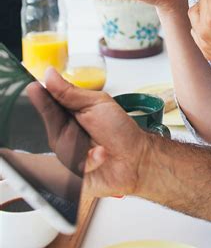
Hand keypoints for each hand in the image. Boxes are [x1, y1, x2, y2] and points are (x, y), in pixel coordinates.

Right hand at [39, 69, 152, 197]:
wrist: (137, 159)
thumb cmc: (120, 130)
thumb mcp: (97, 104)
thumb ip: (71, 93)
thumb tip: (49, 74)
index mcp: (70, 113)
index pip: (49, 103)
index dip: (42, 96)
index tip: (35, 87)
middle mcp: (66, 133)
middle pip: (51, 124)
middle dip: (59, 119)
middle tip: (72, 117)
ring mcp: (68, 154)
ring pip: (61, 146)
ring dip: (81, 144)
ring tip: (101, 144)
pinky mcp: (73, 172)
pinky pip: (74, 165)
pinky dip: (92, 159)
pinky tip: (103, 155)